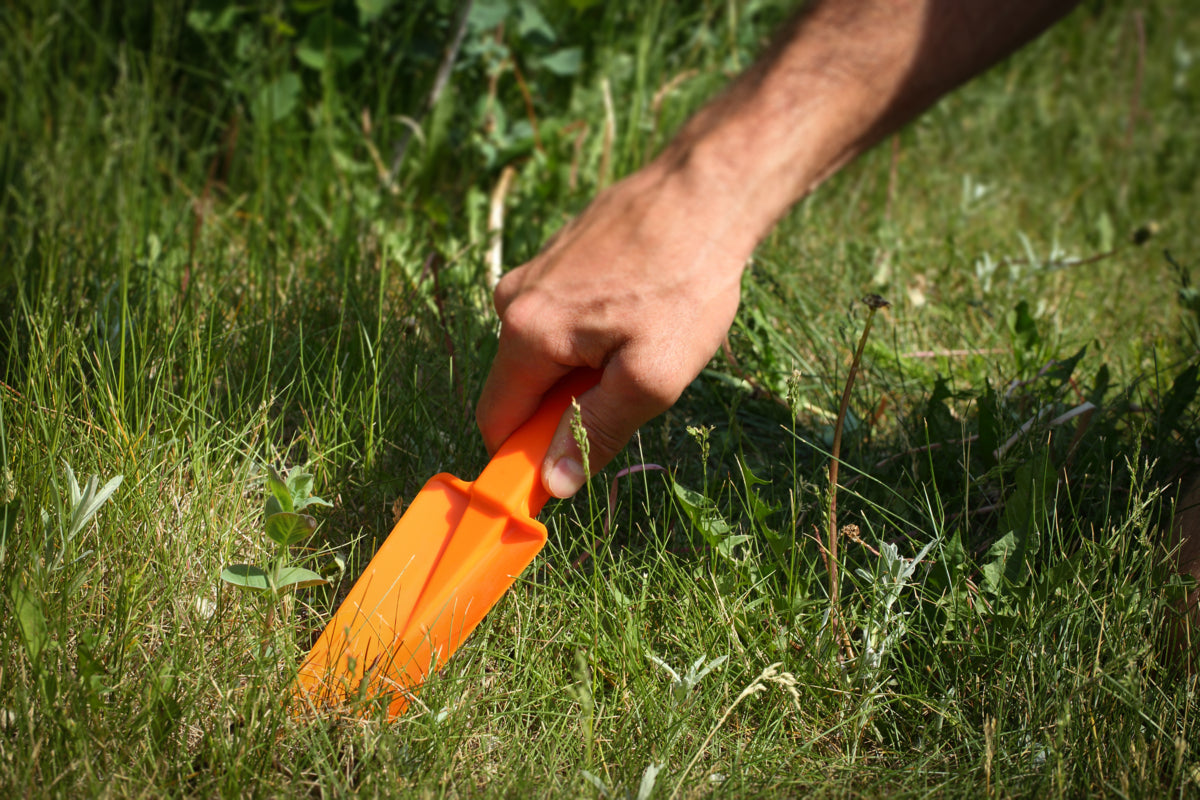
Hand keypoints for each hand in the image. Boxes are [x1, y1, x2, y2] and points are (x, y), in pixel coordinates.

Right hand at [476, 160, 752, 497]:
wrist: (708, 188)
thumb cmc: (685, 282)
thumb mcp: (652, 376)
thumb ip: (597, 431)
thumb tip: (553, 483)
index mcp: (527, 333)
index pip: (496, 420)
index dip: (525, 454)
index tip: (572, 463)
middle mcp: (514, 300)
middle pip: (522, 385)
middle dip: (568, 404)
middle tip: (634, 387)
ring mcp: (534, 272)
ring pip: (547, 351)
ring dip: (587, 365)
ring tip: (646, 338)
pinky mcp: (559, 255)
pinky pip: (562, 317)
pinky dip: (594, 330)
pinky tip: (642, 309)